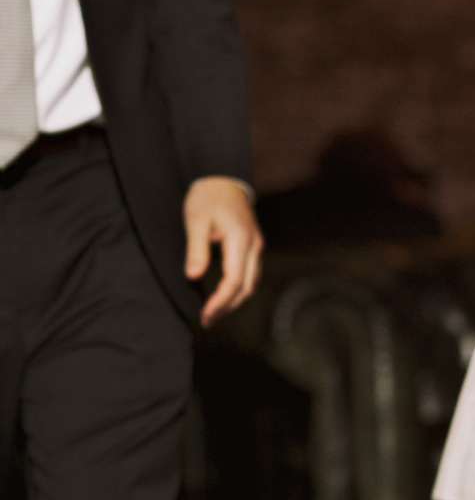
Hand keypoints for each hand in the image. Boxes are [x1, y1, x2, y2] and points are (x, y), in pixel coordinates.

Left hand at [183, 176, 264, 326]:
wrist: (223, 179)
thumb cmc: (207, 198)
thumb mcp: (196, 221)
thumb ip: (196, 249)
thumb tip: (193, 276)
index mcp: (240, 240)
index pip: (234, 280)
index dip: (220, 302)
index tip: (205, 315)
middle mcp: (254, 247)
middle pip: (247, 287)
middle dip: (228, 307)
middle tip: (207, 320)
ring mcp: (257, 248)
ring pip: (251, 284)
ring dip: (234, 301)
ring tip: (214, 312)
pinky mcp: (254, 248)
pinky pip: (250, 276)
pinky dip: (237, 290)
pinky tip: (223, 296)